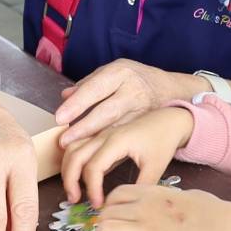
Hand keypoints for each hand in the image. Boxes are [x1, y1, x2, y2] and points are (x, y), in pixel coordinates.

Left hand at [55, 58, 204, 146]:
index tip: (60, 118)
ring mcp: (142, 110)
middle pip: (107, 110)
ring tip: (75, 153)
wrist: (170, 88)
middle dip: (85, 127)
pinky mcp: (147, 126)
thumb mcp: (113, 72)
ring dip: (96, 142)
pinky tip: (95, 159)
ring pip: (117, 128)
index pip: (95, 88)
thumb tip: (65, 96)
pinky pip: (126, 138)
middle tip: (64, 141)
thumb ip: (89, 84)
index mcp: (120, 73)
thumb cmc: (134, 79)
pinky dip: (110, 149)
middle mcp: (133, 90)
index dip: (77, 104)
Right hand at [61, 106, 193, 207]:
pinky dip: (73, 162)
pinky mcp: (101, 136)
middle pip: (74, 155)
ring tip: (73, 192)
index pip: (94, 167)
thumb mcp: (156, 165)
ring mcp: (100, 134)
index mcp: (117, 141)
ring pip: (72, 149)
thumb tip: (126, 207)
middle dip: (69, 179)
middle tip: (73, 200)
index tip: (99, 205)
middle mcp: (104, 135)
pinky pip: (79, 147)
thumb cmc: (163, 140)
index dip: (92, 189)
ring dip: (67, 169)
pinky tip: (78, 178)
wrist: (169, 119)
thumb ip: (141, 186)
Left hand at [90, 185, 230, 230]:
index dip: (108, 205)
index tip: (110, 214)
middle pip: (106, 212)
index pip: (116, 194)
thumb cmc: (211, 211)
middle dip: (100, 223)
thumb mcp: (188, 195)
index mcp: (151, 194)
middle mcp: (142, 210)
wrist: (220, 228)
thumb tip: (181, 198)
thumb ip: (175, 197)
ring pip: (106, 229)